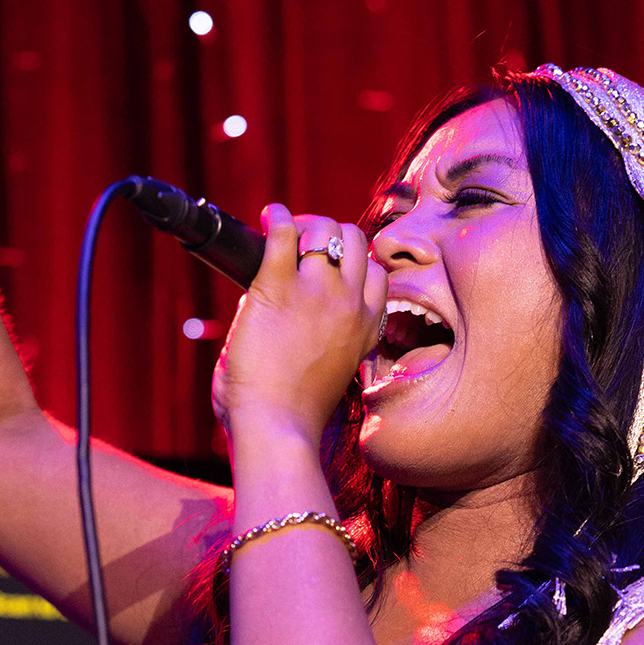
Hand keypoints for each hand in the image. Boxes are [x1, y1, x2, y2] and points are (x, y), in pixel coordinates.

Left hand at [211, 205, 386, 447]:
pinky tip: (266, 217)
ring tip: (282, 232)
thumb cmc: (293, 415)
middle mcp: (350, 304)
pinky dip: (275, 217)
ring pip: (324, 230)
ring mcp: (317, 292)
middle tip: (302, 245)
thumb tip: (283, 314)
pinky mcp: (278, 286)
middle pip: (355, 240)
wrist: (276, 427)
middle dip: (330, 234)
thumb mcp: (330, 371)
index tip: (330, 269)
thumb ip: (322, 338)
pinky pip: (283, 232)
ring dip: (304, 224)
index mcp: (366, 328)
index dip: (354, 264)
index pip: (376, 274)